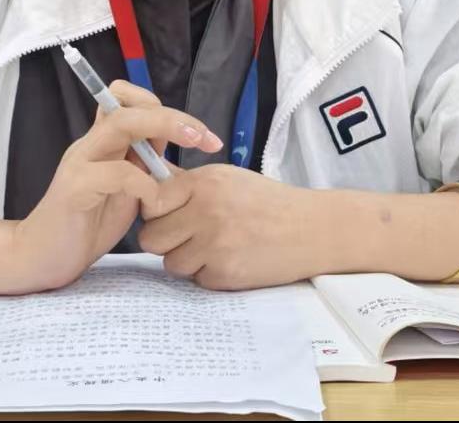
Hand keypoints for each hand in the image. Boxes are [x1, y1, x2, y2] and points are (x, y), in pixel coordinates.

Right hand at [13, 80, 222, 290]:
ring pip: (120, 124)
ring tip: (193, 145)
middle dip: (174, 115)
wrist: (40, 259)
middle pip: (129, 105)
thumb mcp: (126, 193)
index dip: (166, 110)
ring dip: (163, 128)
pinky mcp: (75, 189)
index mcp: (103, 143)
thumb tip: (180, 153)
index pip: (128, 101)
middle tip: (205, 137)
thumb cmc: (86, 226)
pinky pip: (116, 173)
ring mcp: (80, 163)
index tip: (200, 135)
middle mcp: (90, 145)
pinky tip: (156, 202)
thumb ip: (145, 168)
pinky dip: (144, 183)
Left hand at [139, 164, 321, 290]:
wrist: (310, 229)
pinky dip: (208, 274)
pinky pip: (195, 279)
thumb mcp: (226, 178)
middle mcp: (204, 212)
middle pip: (151, 237)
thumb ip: (186, 182)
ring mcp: (213, 245)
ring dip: (186, 259)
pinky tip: (229, 259)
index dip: (155, 211)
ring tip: (213, 247)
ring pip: (170, 263)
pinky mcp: (224, 274)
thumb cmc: (267, 201)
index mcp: (203, 183)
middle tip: (187, 235)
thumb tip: (147, 177)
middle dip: (165, 239)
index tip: (168, 214)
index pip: (150, 201)